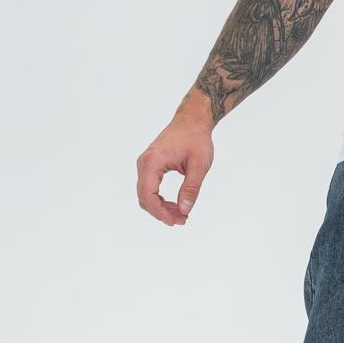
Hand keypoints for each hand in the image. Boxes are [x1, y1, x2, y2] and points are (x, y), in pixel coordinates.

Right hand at [136, 110, 214, 225]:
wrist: (192, 121)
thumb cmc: (196, 139)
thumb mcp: (199, 165)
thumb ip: (191, 188)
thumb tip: (185, 210)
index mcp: (153, 162)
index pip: (148, 194)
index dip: (159, 212)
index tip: (174, 221)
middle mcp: (144, 163)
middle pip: (144, 197)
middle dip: (161, 212)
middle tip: (182, 220)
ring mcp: (146, 164)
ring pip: (146, 194)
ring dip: (161, 207)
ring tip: (181, 214)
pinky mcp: (150, 165)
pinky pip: (150, 187)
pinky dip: (160, 199)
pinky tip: (176, 205)